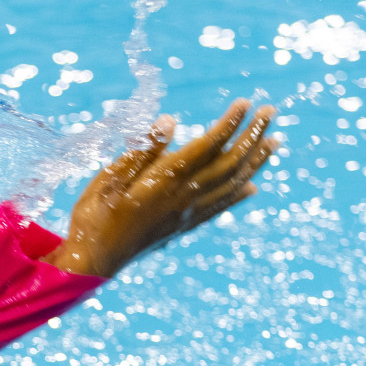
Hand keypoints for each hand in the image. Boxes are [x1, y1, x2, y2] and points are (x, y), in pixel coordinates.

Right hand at [45, 99, 279, 277]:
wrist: (92, 262)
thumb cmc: (93, 216)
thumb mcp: (109, 177)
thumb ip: (142, 151)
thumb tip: (170, 121)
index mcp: (164, 182)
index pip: (206, 147)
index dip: (228, 124)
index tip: (246, 103)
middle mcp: (183, 198)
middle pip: (228, 163)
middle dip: (252, 135)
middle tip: (270, 111)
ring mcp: (185, 215)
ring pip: (231, 185)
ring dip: (255, 162)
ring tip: (274, 142)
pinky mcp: (181, 227)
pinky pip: (219, 209)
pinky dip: (239, 195)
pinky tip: (252, 187)